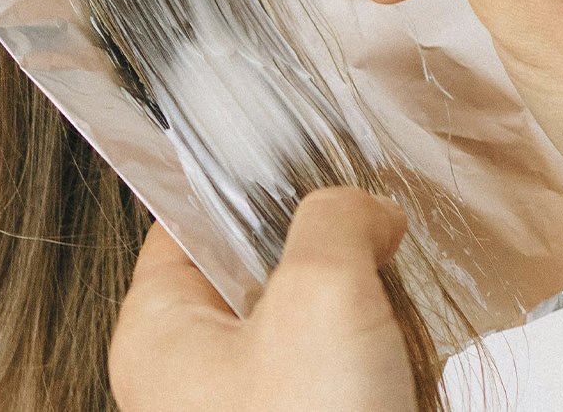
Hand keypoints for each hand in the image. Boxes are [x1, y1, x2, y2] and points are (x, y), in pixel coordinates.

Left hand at [109, 187, 414, 411]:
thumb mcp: (320, 295)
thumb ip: (333, 221)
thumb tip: (362, 208)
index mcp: (157, 331)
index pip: (188, 224)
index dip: (251, 192)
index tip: (309, 172)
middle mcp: (191, 376)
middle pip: (269, 275)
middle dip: (338, 277)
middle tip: (369, 284)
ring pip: (324, 331)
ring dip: (376, 334)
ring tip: (393, 361)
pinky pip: (353, 381)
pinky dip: (390, 380)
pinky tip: (405, 392)